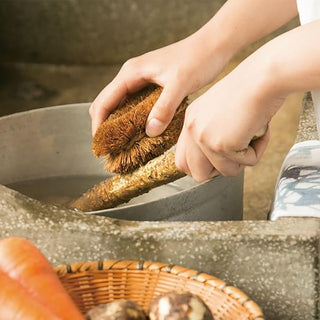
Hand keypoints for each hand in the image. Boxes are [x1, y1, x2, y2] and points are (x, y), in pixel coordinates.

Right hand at [89, 34, 230, 135]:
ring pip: (120, 105)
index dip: (98, 124)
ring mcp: (141, 80)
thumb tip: (150, 131)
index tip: (100, 145)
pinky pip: (134, 105)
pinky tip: (140, 131)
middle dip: (105, 126)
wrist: (213, 45)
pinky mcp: (151, 85)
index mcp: (131, 73)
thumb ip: (164, 108)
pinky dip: (132, 119)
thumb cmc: (197, 59)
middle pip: (107, 103)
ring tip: (123, 144)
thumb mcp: (180, 85)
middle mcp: (132, 76)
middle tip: (111, 148)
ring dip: (119, 124)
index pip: (104, 101)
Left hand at [175, 54, 285, 181]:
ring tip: (252, 136)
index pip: (182, 160)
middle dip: (220, 171)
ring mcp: (203, 138)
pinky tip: (259, 130)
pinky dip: (257, 151)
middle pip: (197, 174)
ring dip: (243, 159)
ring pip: (224, 172)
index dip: (201, 168)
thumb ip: (212, 134)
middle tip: (237, 154)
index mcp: (190, 120)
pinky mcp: (220, 144)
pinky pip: (245, 163)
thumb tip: (217, 163)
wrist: (262, 77)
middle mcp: (192, 130)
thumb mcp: (221, 111)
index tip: (220, 162)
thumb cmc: (250, 89)